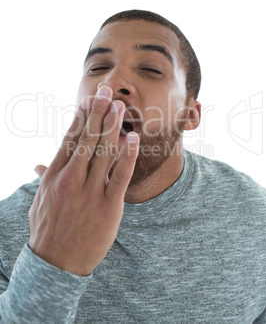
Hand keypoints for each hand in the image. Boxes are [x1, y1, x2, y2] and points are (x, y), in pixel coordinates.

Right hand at [28, 86, 138, 275]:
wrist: (55, 265)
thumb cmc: (47, 230)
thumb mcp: (40, 202)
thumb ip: (44, 179)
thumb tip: (39, 164)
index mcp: (54, 176)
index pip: (69, 139)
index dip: (81, 117)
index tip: (88, 101)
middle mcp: (71, 180)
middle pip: (87, 139)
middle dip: (98, 112)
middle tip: (107, 91)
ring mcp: (90, 192)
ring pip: (103, 152)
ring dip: (113, 126)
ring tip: (119, 106)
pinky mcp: (108, 206)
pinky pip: (121, 176)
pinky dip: (128, 155)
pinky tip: (133, 138)